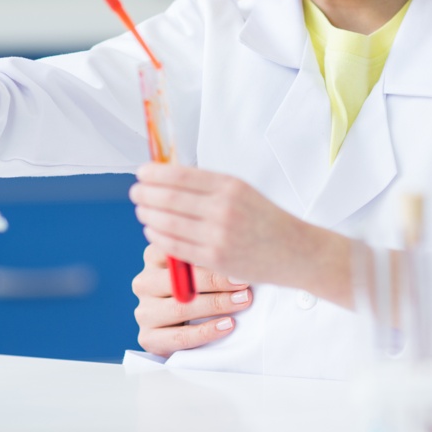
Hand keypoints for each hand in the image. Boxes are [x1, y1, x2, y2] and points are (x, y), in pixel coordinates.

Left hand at [131, 163, 311, 286]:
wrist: (295, 251)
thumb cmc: (266, 219)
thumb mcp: (242, 190)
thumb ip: (208, 185)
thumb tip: (168, 176)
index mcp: (229, 186)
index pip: (180, 176)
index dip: (155, 173)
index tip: (142, 172)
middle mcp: (223, 209)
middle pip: (169, 198)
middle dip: (146, 194)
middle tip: (135, 192)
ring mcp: (218, 236)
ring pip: (168, 223)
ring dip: (148, 215)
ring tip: (142, 210)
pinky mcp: (215, 259)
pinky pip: (176, 247)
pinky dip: (159, 237)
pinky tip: (153, 231)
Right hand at [132, 243, 251, 357]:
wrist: (179, 331)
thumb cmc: (196, 291)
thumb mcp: (197, 269)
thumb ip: (206, 258)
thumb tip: (234, 253)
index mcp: (154, 258)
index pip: (175, 251)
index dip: (205, 255)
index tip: (232, 258)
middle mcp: (145, 283)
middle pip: (178, 280)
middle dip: (215, 281)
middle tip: (243, 283)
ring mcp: (144, 312)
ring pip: (180, 308)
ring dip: (215, 305)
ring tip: (241, 302)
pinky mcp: (148, 338)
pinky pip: (179, 337)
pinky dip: (206, 331)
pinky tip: (226, 325)